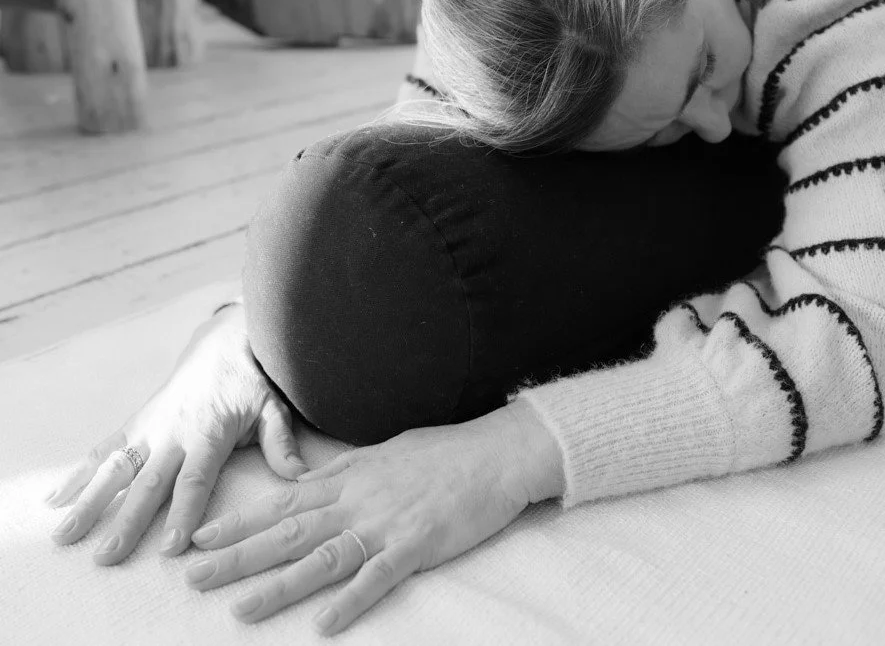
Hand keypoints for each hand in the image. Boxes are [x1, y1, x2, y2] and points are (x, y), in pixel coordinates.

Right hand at [45, 303, 309, 563]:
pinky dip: (80, 473)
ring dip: (91, 502)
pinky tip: (57, 498)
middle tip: (109, 555)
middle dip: (128, 520)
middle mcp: (174, 431)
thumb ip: (281, 443)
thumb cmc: (253, 379)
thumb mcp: (274, 407)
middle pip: (148, 482)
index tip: (171, 545)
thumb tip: (302, 477)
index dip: (183, 511)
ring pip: (115, 468)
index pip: (195, 478)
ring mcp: (150, 426)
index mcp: (210, 432)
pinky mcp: (136, 422)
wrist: (224, 339)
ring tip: (67, 534)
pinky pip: (104, 449)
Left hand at [183, 400, 562, 636]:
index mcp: (350, 476)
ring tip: (241, 610)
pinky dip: (351, 602)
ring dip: (280, 585)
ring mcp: (386, 523)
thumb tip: (313, 479)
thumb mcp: (385, 451)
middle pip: (290, 531)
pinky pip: (378, 577)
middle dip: (239, 556)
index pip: (284, 500)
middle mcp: (358, 499)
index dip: (241, 520)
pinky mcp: (417, 545)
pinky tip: (324, 626)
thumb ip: (346, 470)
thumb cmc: (443, 451)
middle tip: (194, 577)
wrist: (495, 453)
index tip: (203, 536)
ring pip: (323, 557)